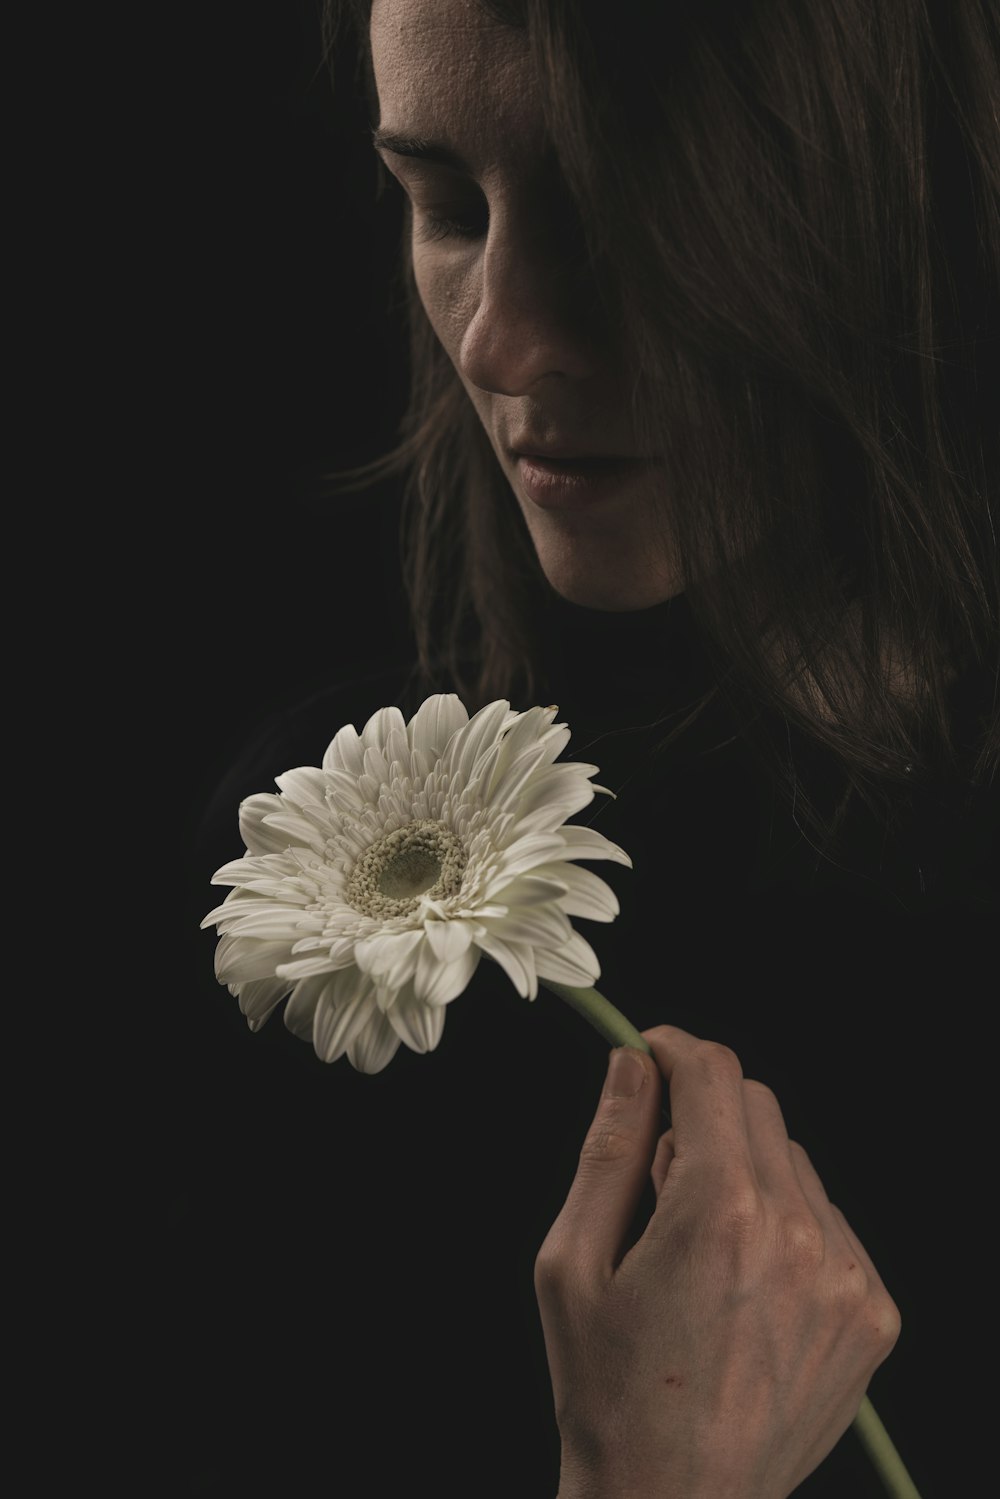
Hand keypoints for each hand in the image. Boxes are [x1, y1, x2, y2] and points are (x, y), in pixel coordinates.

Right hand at [534, 1025, 900, 1498]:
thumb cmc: (608, 1392)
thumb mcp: (570, 1263)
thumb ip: (609, 1148)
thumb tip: (632, 1064)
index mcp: (718, 1212)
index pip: (713, 1074)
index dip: (673, 1050)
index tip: (649, 1056)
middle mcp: (796, 1233)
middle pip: (758, 1107)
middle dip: (704, 1111)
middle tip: (657, 1171)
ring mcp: (845, 1278)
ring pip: (795, 1164)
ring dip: (746, 1170)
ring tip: (699, 1245)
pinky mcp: (871, 1315)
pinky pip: (829, 1224)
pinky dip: (786, 1225)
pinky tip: (743, 1282)